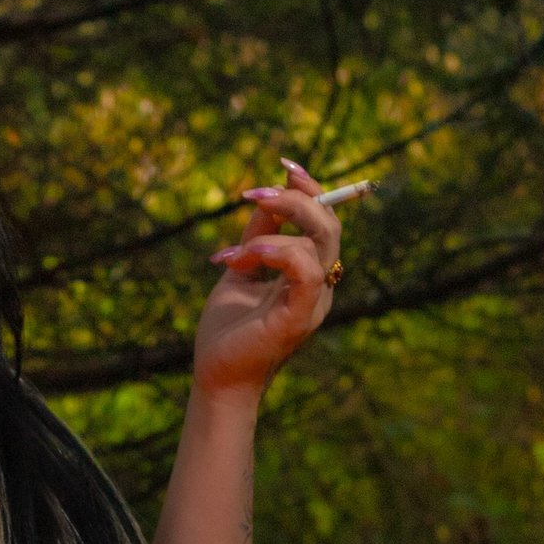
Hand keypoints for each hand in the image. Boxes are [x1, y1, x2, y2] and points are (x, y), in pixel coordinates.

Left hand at [192, 159, 343, 396]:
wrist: (216, 377)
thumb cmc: (227, 330)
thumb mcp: (241, 269)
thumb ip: (258, 236)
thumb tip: (266, 197)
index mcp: (308, 274)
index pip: (323, 222)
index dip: (310, 189)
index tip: (285, 166)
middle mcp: (318, 285)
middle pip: (328, 224)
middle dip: (297, 197)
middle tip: (256, 195)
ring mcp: (314, 301)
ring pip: (319, 241)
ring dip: (276, 227)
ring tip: (237, 251)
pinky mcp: (301, 316)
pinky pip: (307, 271)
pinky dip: (281, 252)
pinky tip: (249, 255)